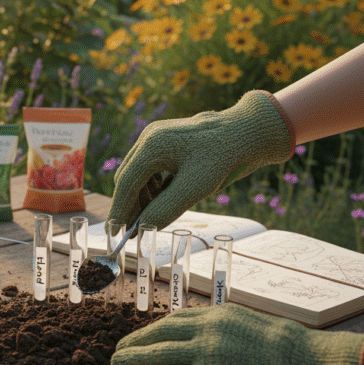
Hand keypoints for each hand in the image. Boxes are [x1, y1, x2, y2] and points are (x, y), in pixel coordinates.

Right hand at [107, 90, 293, 230]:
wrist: (247, 131)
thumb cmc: (224, 158)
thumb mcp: (196, 188)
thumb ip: (165, 209)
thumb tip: (141, 230)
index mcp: (152, 146)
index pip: (126, 184)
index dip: (119, 210)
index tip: (115, 233)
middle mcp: (149, 138)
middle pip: (128, 178)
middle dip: (129, 205)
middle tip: (132, 230)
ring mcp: (155, 136)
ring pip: (137, 173)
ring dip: (141, 196)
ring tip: (151, 216)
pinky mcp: (165, 140)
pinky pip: (149, 167)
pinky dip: (151, 185)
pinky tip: (162, 198)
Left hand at [111, 304, 363, 364]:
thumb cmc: (297, 355)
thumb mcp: (258, 328)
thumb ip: (231, 331)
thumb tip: (214, 341)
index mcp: (222, 315)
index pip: (176, 320)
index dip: (152, 330)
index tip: (140, 336)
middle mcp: (210, 329)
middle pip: (160, 334)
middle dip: (136, 343)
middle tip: (117, 350)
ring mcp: (208, 353)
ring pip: (157, 354)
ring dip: (131, 359)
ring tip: (115, 364)